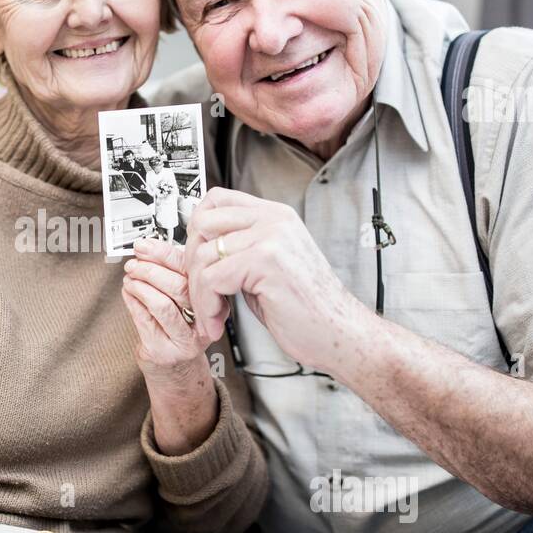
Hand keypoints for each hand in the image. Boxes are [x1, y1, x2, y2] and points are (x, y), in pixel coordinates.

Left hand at [122, 237, 211, 382]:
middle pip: (178, 287)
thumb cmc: (179, 329)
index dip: (165, 254)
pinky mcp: (163, 350)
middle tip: (134, 263)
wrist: (176, 368)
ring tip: (130, 278)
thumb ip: (173, 274)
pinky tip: (128, 292)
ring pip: (161, 304)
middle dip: (150, 270)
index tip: (146, 246)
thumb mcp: (185, 300)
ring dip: (140, 286)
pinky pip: (144, 320)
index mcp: (213, 302)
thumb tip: (148, 247)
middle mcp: (203, 321)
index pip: (191, 271)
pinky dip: (132, 301)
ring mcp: (184, 339)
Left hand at [183, 187, 369, 372]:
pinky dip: (208, 306)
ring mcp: (271, 237)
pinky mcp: (266, 261)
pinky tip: (219, 321)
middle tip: (201, 293)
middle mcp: (273, 220)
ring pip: (203, 256)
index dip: (196, 230)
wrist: (340, 334)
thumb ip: (241, 248)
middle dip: (191, 263)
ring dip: (199, 294)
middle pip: (202, 222)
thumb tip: (201, 244)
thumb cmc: (307, 309)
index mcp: (275, 216)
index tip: (197, 261)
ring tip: (212, 315)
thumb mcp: (270, 266)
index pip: (216, 199)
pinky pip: (211, 279)